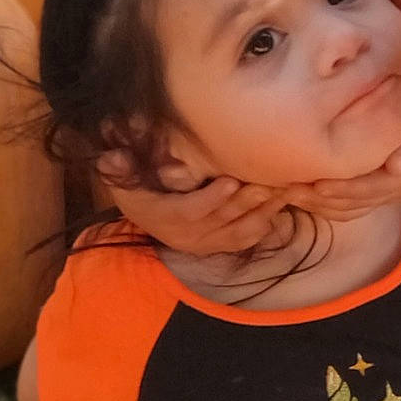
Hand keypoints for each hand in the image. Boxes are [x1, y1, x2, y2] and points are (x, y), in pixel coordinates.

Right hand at [104, 167, 290, 255]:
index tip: (229, 181)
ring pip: (241, 231)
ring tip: (286, 190)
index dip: (210, 199)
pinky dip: (266, 223)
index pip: (189, 212)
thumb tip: (114, 155)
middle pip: (222, 221)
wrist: (143, 215)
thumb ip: (118, 165)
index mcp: (163, 216)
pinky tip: (282, 204)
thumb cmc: (135, 187)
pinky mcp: (220, 245)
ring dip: (265, 212)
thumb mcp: (121, 175)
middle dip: (247, 201)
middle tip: (269, 182)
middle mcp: (187, 235)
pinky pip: (247, 239)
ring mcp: (206, 243)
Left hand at [279, 109, 400, 220]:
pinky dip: (325, 203)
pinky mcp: (379, 190)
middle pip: (346, 203)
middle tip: (281, 189)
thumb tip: (394, 164)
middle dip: (313, 199)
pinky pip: (349, 205)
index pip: (361, 188)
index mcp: (399, 176)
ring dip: (315, 205)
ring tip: (284, 194)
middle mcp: (388, 191)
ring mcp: (384, 194)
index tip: (308, 182)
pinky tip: (303, 193)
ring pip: (345, 208)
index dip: (334, 188)